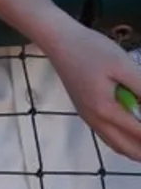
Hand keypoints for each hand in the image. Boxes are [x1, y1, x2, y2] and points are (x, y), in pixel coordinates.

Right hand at [46, 24, 140, 160]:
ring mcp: (88, 117)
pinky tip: (134, 130)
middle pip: (131, 150)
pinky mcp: (85, 111)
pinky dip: (126, 140)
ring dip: (138, 147)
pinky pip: (109, 136)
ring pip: (119, 146)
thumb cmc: (90, 48)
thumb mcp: (123, 65)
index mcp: (105, 111)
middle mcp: (95, 120)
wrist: (57, 39)